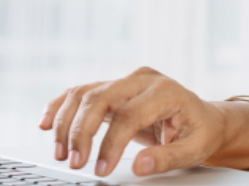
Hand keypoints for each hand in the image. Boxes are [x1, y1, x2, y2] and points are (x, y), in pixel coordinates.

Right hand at [40, 67, 226, 176]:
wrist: (202, 118)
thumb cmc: (200, 132)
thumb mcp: (194, 149)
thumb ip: (167, 158)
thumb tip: (139, 166)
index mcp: (166, 91)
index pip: (129, 114)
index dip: (110, 143)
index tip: (100, 168)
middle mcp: (143, 79)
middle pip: (100, 97)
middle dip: (81, 131)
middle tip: (73, 161)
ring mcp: (126, 80)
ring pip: (85, 93)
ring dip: (66, 122)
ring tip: (60, 153)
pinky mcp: (114, 87)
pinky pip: (81, 92)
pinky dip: (61, 107)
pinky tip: (46, 123)